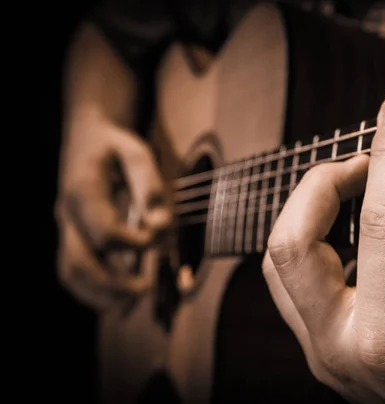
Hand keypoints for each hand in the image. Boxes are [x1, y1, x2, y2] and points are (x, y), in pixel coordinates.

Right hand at [55, 118, 170, 309]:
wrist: (87, 137)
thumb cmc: (115, 145)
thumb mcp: (137, 153)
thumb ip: (151, 188)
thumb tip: (161, 226)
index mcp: (81, 191)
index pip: (103, 231)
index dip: (132, 244)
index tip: (159, 239)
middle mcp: (67, 214)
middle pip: (79, 261)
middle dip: (112, 283)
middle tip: (146, 289)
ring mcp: (66, 228)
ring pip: (72, 272)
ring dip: (100, 295)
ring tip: (131, 306)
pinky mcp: (72, 237)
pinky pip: (75, 271)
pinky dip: (95, 291)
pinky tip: (120, 301)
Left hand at [262, 94, 384, 402]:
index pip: (383, 226)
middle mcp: (339, 348)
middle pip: (290, 243)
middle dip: (323, 182)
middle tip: (367, 159)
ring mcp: (319, 351)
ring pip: (277, 261)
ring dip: (308, 208)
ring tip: (354, 184)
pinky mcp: (315, 347)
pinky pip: (287, 281)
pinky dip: (309, 238)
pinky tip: (343, 225)